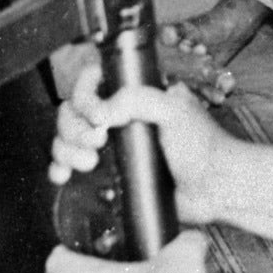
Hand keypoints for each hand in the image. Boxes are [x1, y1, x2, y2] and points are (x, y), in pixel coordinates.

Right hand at [49, 68, 230, 225]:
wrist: (214, 188)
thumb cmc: (203, 145)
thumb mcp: (174, 109)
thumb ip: (138, 99)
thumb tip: (98, 113)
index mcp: (134, 95)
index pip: (92, 83)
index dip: (85, 96)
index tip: (97, 115)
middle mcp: (118, 118)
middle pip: (72, 112)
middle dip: (75, 128)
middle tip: (98, 142)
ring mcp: (111, 146)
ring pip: (66, 138)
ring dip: (66, 149)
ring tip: (90, 162)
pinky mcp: (108, 173)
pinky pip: (69, 167)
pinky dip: (58, 169)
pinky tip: (63, 176)